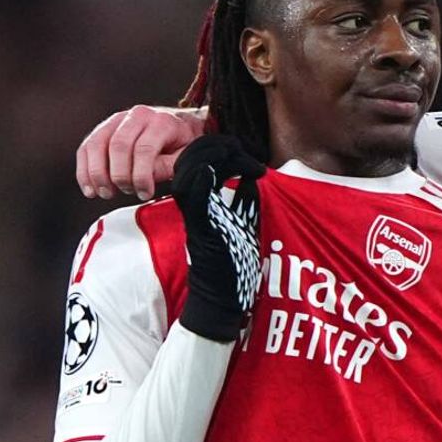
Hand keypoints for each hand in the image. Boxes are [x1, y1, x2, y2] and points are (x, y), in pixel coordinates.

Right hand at [77, 106, 209, 200]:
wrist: (179, 124)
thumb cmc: (182, 143)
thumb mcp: (186, 155)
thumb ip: (167, 166)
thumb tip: (146, 178)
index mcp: (161, 121)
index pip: (144, 148)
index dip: (141, 176)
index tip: (144, 193)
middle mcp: (137, 115)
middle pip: (118, 145)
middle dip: (119, 175)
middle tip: (126, 192)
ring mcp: (117, 120)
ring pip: (97, 144)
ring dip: (97, 173)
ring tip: (105, 193)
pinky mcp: (104, 128)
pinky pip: (87, 147)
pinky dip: (84, 170)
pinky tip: (90, 188)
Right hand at [171, 135, 266, 342]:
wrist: (221, 297)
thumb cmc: (232, 264)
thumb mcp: (240, 222)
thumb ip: (241, 199)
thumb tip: (253, 176)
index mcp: (200, 200)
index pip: (196, 158)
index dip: (217, 146)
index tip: (245, 152)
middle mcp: (192, 205)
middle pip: (190, 157)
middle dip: (217, 145)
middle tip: (244, 151)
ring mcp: (194, 214)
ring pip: (188, 170)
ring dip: (215, 156)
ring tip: (243, 160)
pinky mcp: (200, 226)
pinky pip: (194, 194)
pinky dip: (206, 178)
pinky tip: (229, 172)